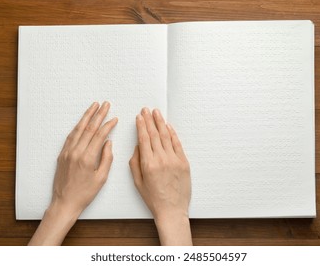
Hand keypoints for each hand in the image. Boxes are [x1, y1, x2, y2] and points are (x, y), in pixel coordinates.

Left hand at [29, 101, 117, 244]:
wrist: (64, 202)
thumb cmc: (85, 193)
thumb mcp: (101, 178)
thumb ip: (106, 158)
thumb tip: (108, 143)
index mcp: (87, 158)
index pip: (99, 135)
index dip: (108, 125)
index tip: (114, 118)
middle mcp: (76, 152)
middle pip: (89, 128)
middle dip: (98, 115)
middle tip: (105, 104)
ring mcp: (67, 152)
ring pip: (78, 129)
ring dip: (86, 116)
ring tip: (93, 106)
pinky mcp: (62, 154)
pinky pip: (70, 136)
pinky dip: (77, 127)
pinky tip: (82, 121)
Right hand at [129, 108, 191, 244]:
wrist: (172, 210)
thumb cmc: (153, 198)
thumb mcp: (138, 182)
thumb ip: (135, 162)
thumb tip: (137, 146)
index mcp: (148, 164)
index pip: (144, 139)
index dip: (141, 126)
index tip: (139, 117)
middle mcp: (162, 159)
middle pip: (154, 134)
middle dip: (149, 120)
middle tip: (146, 110)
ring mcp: (174, 160)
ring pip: (166, 136)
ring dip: (161, 123)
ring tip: (156, 113)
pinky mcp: (184, 162)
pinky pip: (177, 144)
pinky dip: (172, 133)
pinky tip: (168, 126)